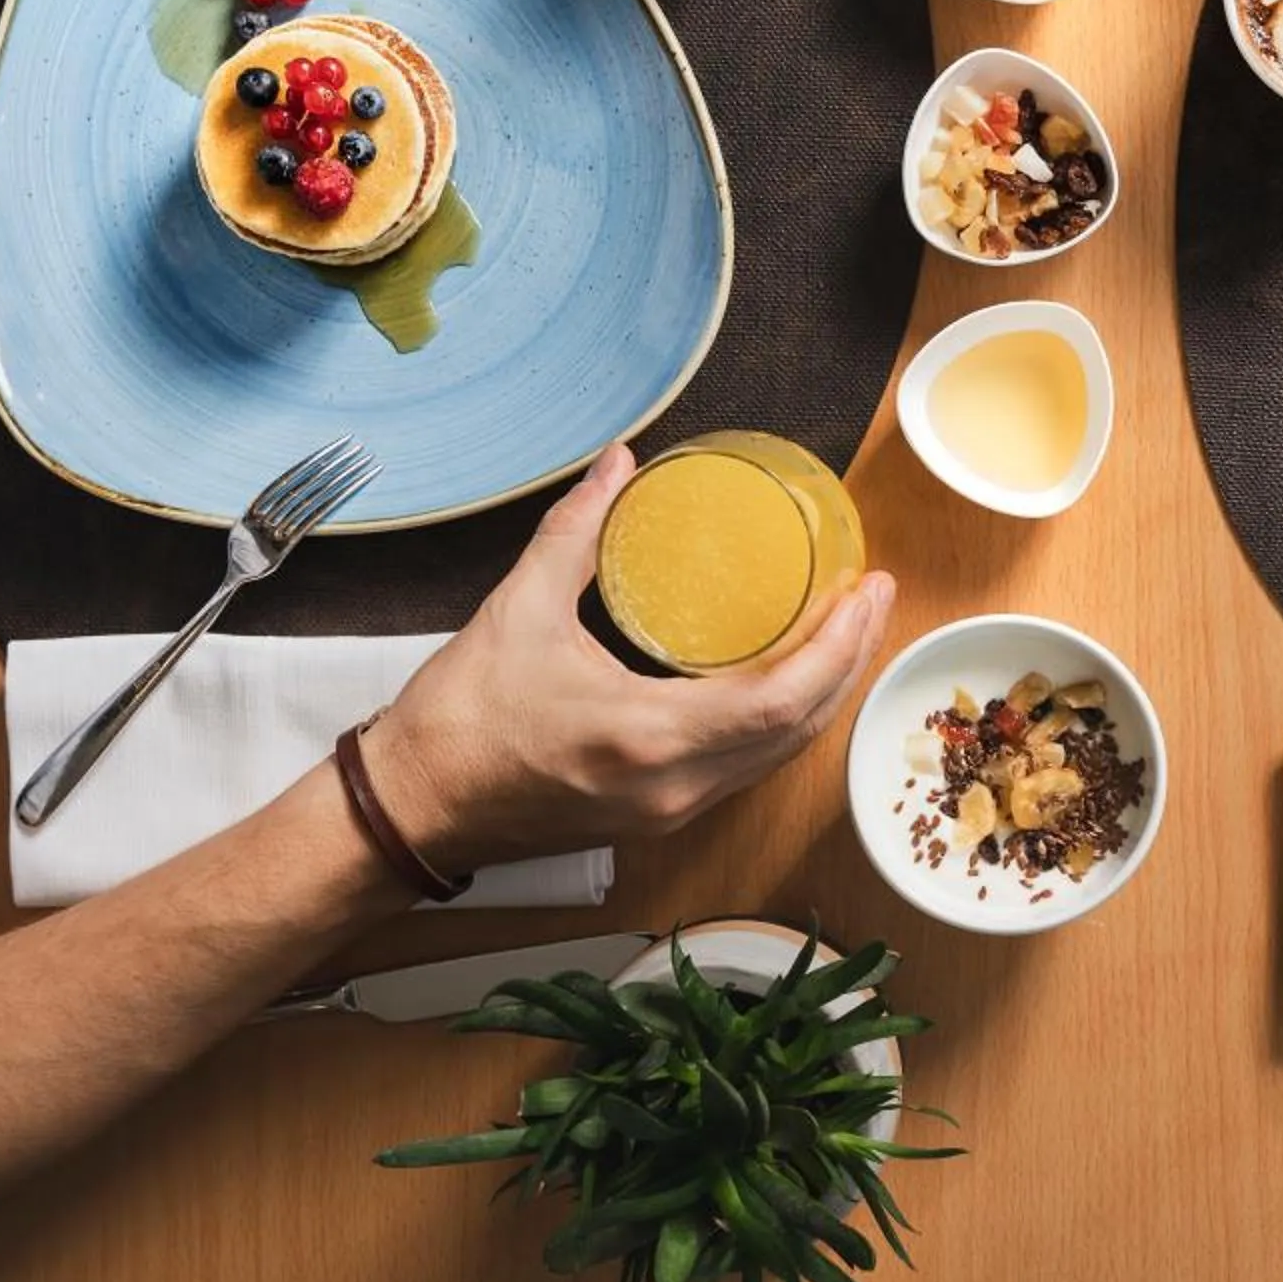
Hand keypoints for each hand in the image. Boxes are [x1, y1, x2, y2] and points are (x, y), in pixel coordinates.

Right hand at [364, 444, 892, 871]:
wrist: (411, 808)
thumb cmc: (459, 720)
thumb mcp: (518, 608)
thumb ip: (576, 530)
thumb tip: (618, 463)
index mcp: (650, 737)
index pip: (783, 699)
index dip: (839, 644)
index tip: (867, 589)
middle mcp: (676, 786)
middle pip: (799, 732)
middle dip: (848, 662)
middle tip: (871, 597)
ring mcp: (669, 811)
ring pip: (778, 758)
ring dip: (821, 696)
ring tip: (843, 630)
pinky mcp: (657, 817)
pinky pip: (746, 769)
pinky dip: (781, 723)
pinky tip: (787, 678)